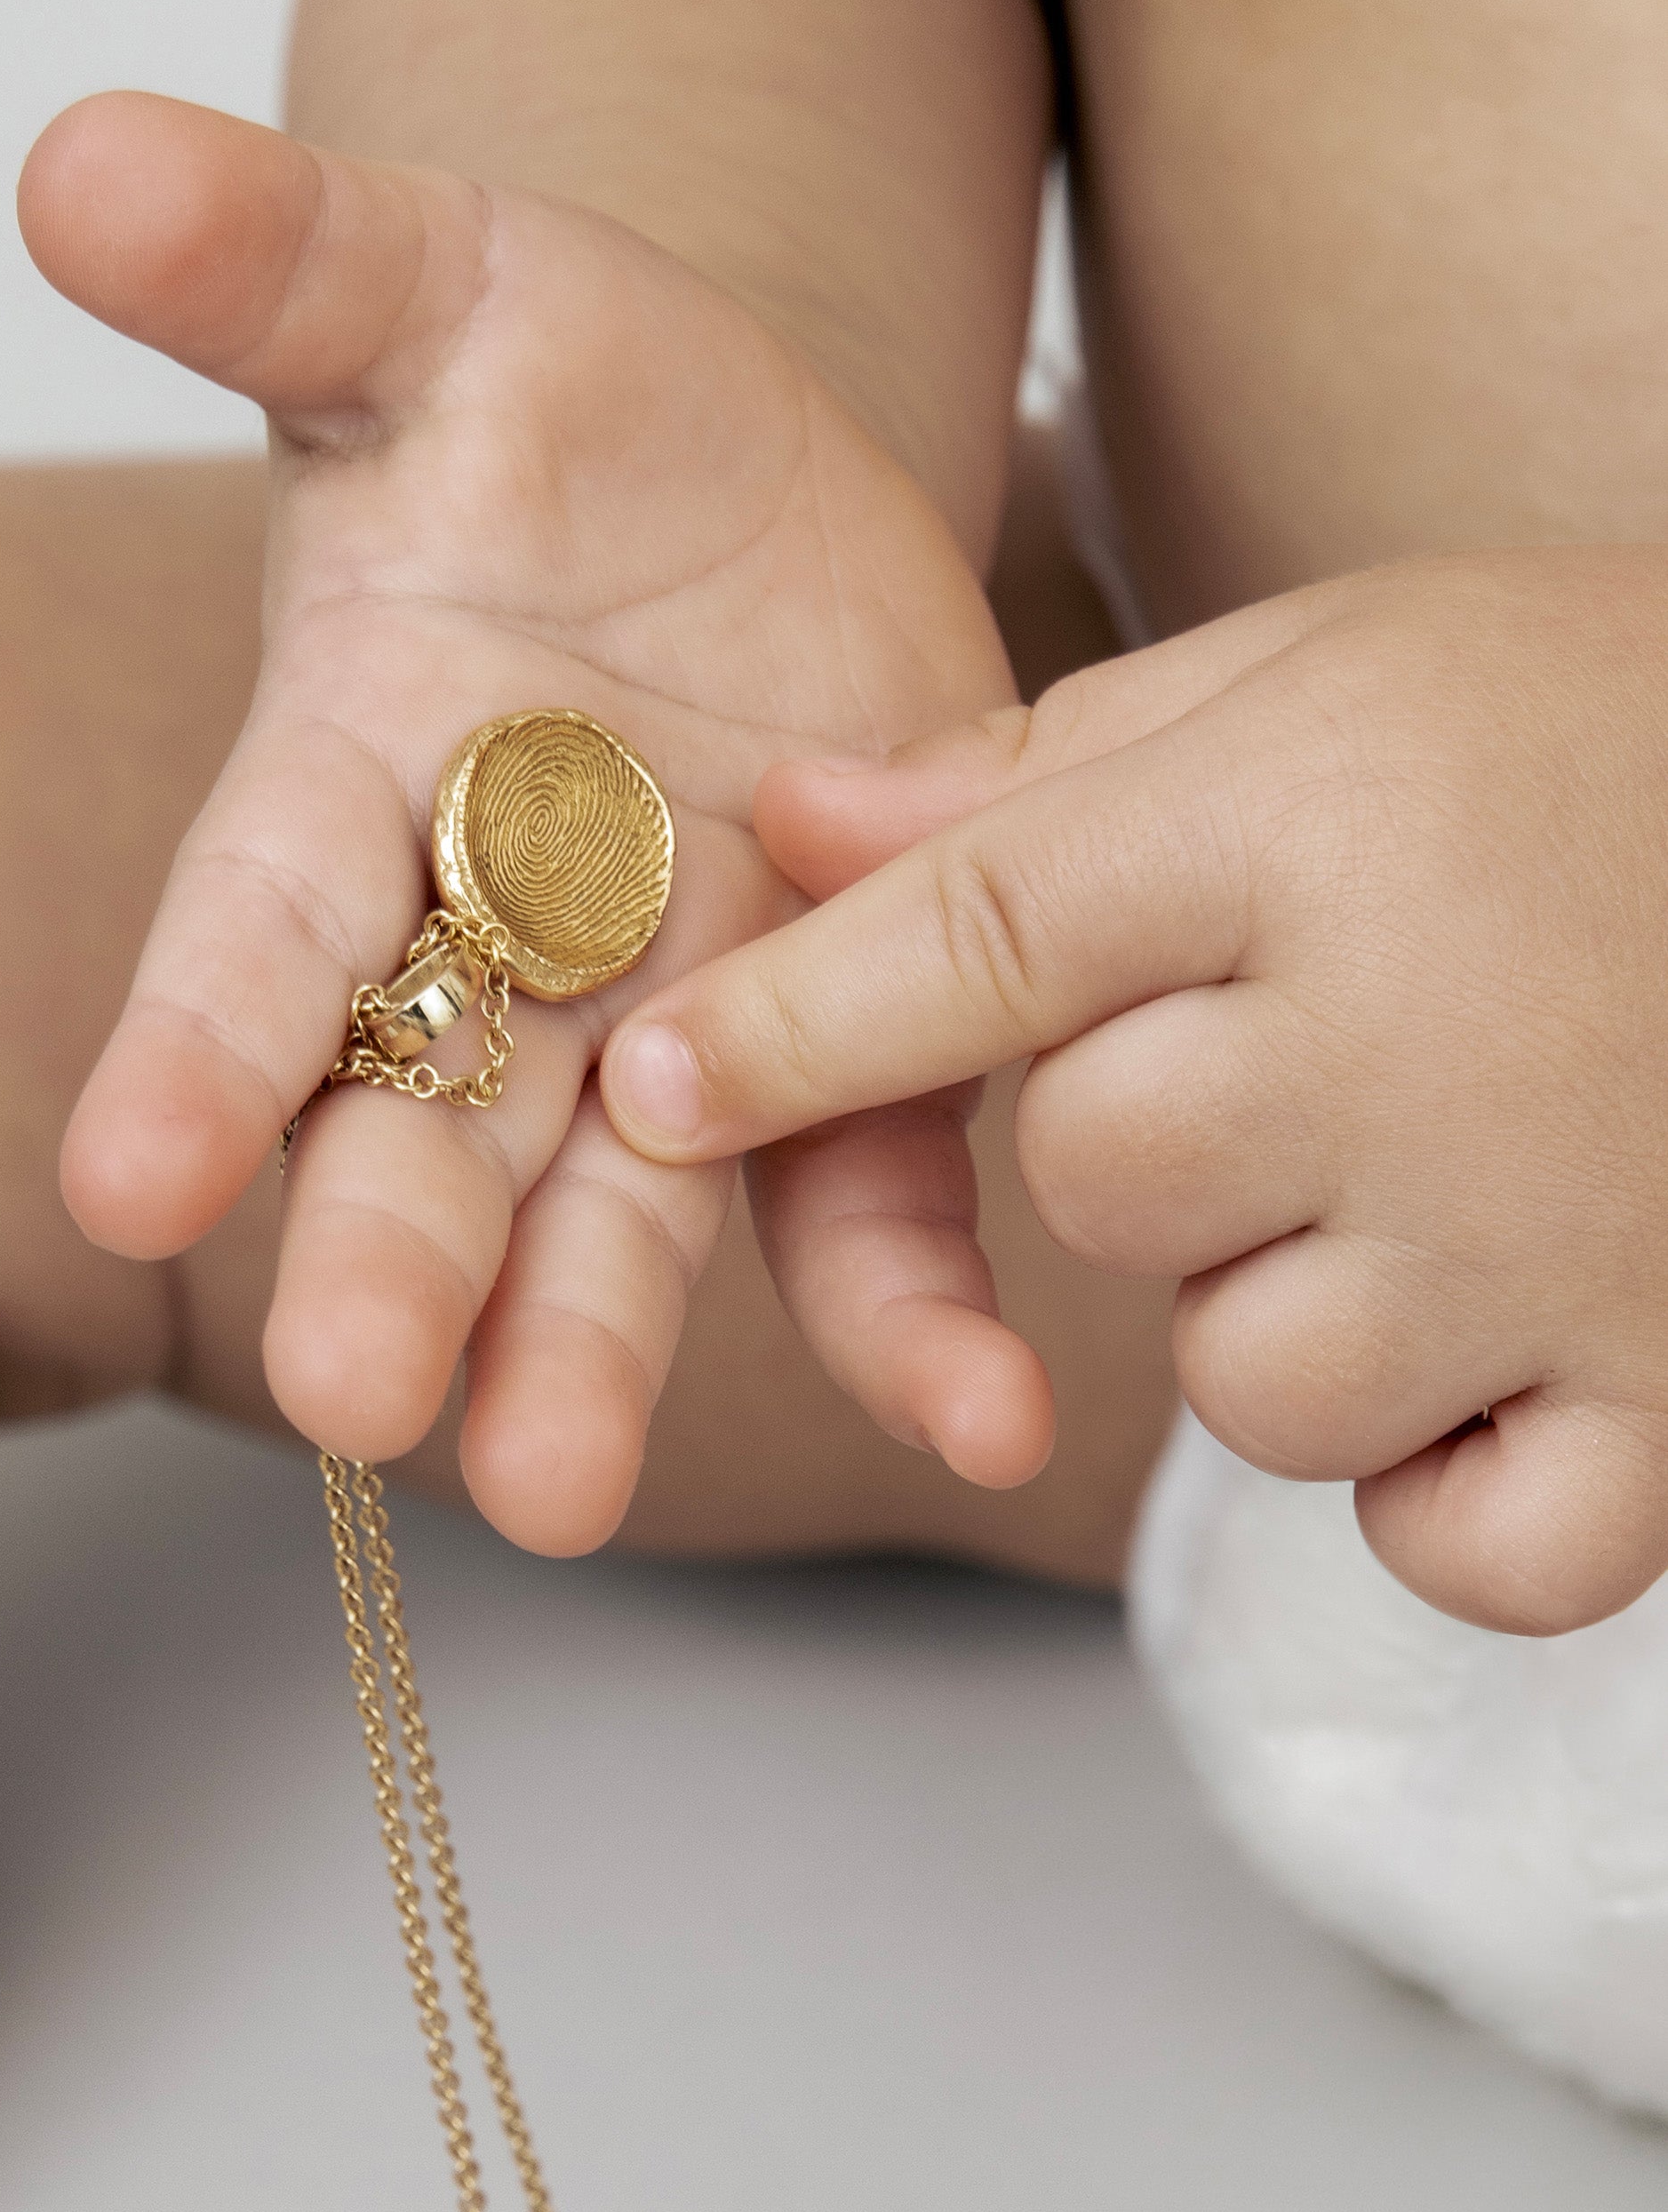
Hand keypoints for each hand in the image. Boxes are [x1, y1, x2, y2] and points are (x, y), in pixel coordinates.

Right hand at [16, 93, 1040, 1550]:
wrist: (736, 477)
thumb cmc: (549, 389)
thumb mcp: (431, 286)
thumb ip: (275, 258)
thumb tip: (75, 158)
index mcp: (362, 767)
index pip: (255, 919)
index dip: (194, 1039)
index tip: (126, 1177)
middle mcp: (487, 929)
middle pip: (417, 1111)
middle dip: (385, 1249)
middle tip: (362, 1404)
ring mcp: (671, 1000)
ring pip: (616, 1205)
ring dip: (591, 1347)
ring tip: (561, 1493)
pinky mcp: (850, 1029)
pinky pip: (869, 1194)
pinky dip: (914, 1305)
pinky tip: (983, 1409)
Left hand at [601, 547, 1667, 1631]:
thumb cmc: (1592, 723)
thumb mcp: (1325, 671)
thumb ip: (1046, 768)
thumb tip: (793, 827)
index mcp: (1313, 824)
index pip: (975, 946)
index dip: (785, 1030)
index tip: (639, 1091)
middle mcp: (1419, 1043)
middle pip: (1099, 1181)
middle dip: (1134, 1136)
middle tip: (1283, 1045)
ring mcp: (1558, 1242)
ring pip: (1246, 1382)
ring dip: (1280, 1308)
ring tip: (1418, 1179)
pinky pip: (1457, 1540)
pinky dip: (1439, 1486)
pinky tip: (1495, 1350)